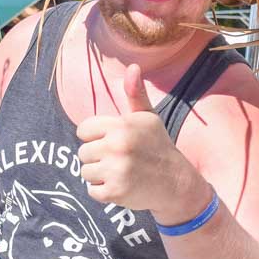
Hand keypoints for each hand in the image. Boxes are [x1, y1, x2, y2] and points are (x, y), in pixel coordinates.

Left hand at [76, 64, 204, 218]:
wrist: (176, 183)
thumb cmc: (158, 147)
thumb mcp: (148, 118)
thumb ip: (135, 94)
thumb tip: (133, 66)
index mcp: (122, 125)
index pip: (83, 130)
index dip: (96, 137)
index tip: (113, 142)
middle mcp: (118, 146)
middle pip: (83, 152)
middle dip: (98, 158)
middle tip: (121, 160)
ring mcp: (116, 170)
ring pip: (85, 172)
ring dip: (100, 175)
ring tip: (121, 172)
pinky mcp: (115, 192)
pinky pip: (92, 191)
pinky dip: (104, 191)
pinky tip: (122, 185)